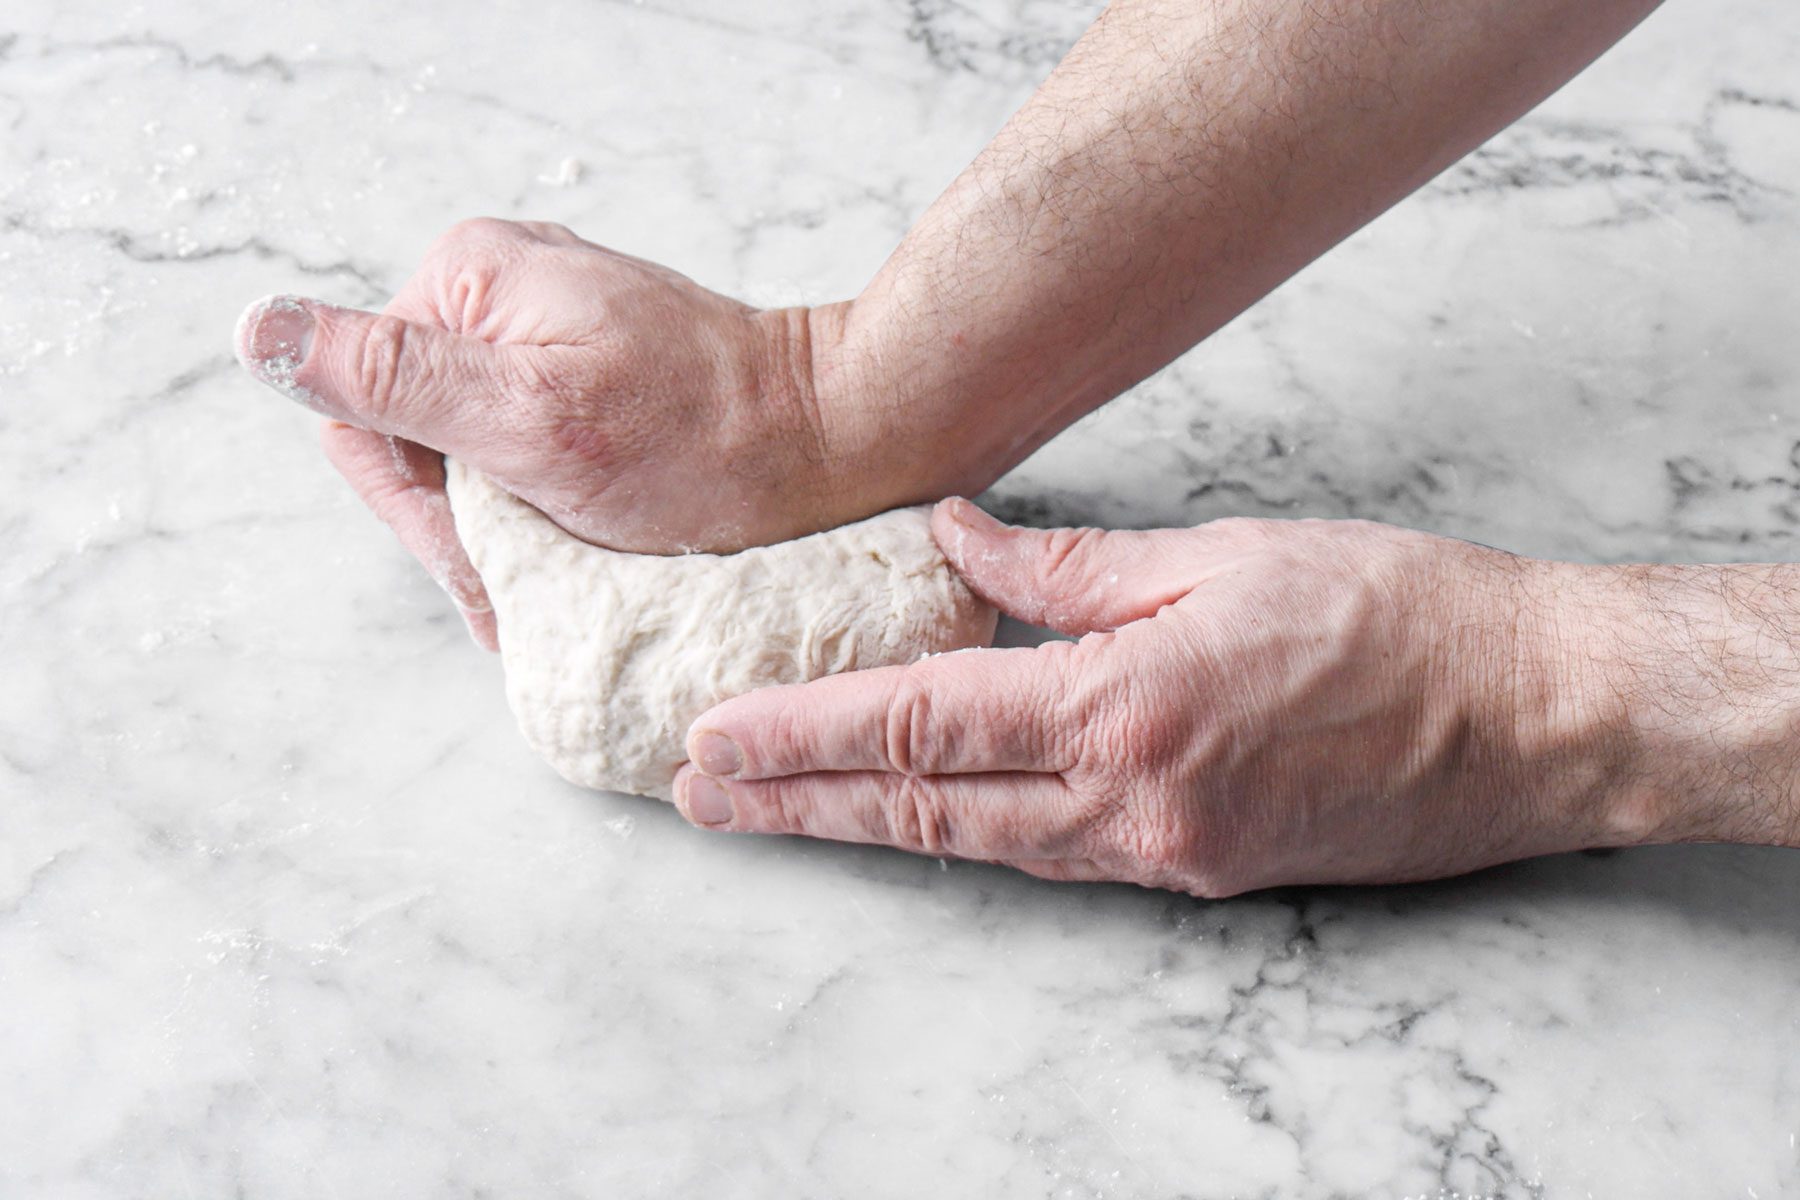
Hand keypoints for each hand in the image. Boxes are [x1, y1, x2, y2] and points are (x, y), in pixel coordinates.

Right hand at [234, 219, 892, 647]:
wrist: (833, 443)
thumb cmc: (704, 442)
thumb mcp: (532, 420)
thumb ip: (395, 376)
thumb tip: (258, 330)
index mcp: (468, 280)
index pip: (362, 410)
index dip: (415, 510)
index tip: (486, 567)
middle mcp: (501, 293)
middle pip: (415, 436)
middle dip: (465, 526)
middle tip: (525, 592)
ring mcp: (549, 333)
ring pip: (470, 455)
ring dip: (505, 530)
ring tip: (563, 580)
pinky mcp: (590, 374)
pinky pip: (526, 451)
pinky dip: (546, 512)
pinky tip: (582, 551)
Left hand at [673, 499, 1660, 895]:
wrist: (1534, 714)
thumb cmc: (1395, 613)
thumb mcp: (1220, 556)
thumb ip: (1069, 568)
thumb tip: (956, 540)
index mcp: (1123, 706)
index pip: (920, 727)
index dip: (803, 738)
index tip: (716, 742)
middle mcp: (1129, 800)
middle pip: (924, 810)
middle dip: (799, 802)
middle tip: (699, 796)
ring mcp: (1164, 851)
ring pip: (978, 845)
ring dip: (867, 827)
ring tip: (775, 809)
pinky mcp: (1201, 871)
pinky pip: (1054, 854)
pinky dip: (969, 835)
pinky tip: (919, 818)